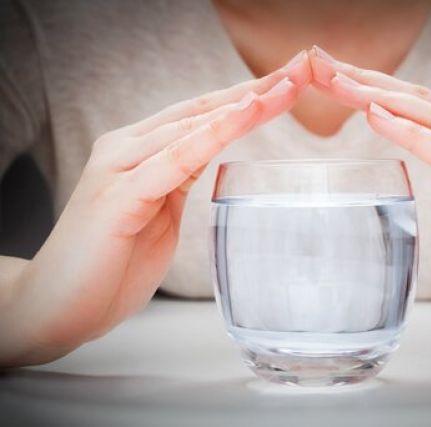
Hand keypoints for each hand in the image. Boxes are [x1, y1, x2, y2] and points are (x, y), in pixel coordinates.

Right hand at [0, 52, 311, 365]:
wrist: (59, 306)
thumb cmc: (113, 262)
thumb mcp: (158, 212)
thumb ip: (177, 180)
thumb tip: (207, 159)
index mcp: (138, 151)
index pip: (200, 114)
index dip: (245, 97)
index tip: (287, 84)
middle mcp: (126, 148)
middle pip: (201, 110)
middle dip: (254, 90)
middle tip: (300, 71)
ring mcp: (119, 168)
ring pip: (191, 126)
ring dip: (242, 106)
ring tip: (285, 88)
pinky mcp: (118, 196)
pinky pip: (174, 159)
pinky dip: (211, 135)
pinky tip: (241, 116)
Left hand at [309, 46, 430, 360]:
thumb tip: (423, 169)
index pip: (419, 107)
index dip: (374, 87)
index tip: (330, 75)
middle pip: (422, 101)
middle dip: (368, 81)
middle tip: (321, 63)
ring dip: (384, 98)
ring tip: (341, 83)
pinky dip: (417, 136)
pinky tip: (382, 119)